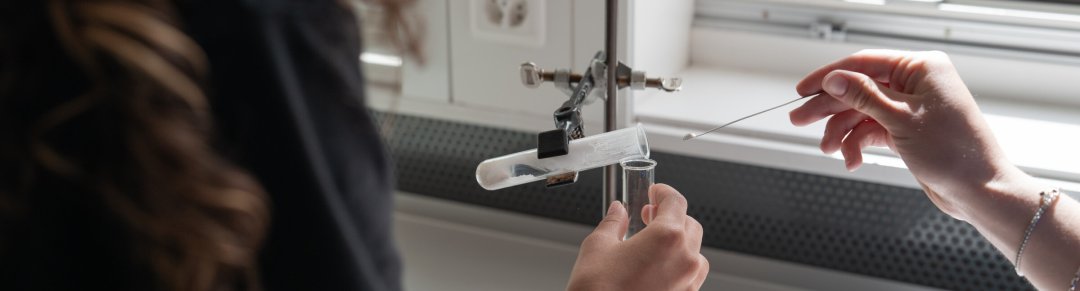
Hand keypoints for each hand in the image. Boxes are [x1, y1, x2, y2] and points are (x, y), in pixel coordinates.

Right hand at [566, 184, 708, 290]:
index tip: (655, 192)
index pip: (676, 202)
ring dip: (678, 241)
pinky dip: (678, 264)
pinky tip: (656, 266)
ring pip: (694, 251)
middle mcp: (685, 259)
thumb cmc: (597, 290)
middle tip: (649, 214)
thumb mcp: (598, 246)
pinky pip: (690, 275)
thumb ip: (613, 223)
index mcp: (667, 238)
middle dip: (671, 215)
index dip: (664, 192)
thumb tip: (618, 211)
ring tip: (653, 242)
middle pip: (689, 224)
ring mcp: (688, 282)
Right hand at [787, 49, 1023, 220]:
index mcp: (921, 68)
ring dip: (842, 131)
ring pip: (861, 112)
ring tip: (829, 148)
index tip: (803, 90)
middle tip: (800, 119)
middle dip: (829, 107)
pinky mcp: (906, 130)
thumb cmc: (955, 152)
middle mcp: (915, 84)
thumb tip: (834, 79)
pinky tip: (851, 159)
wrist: (979, 190)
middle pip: (858, 88)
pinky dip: (858, 144)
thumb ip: (863, 96)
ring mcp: (910, 108)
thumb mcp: (901, 120)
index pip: (864, 63)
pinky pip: (871, 130)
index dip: (830, 76)